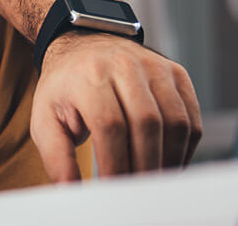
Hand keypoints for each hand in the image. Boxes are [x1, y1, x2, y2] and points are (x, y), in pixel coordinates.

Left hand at [29, 32, 201, 180]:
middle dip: (144, 166)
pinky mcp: (176, 74)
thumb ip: (56, 156)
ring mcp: (155, 67)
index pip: (110, 125)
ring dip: (168, 160)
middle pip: (147, 123)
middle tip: (136, 192)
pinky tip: (168, 165)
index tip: (112, 190)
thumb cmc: (66, 88)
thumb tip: (70, 190)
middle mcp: (125, 65)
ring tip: (152, 182)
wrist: (84, 45)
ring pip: (175, 122)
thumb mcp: (46, 118)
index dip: (115, 163)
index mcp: (89, 75)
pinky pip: (191, 118)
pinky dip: (185, 149)